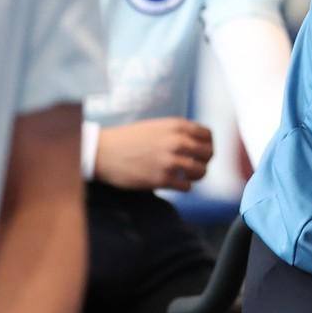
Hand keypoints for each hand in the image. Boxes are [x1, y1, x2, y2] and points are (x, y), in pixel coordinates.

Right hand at [94, 118, 212, 190]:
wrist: (103, 152)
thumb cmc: (129, 139)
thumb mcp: (157, 127)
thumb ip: (179, 132)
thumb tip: (199, 143)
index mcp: (177, 126)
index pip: (208, 136)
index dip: (208, 145)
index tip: (202, 152)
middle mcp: (177, 141)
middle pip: (208, 154)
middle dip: (204, 161)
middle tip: (196, 166)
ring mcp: (171, 161)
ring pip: (201, 171)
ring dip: (195, 176)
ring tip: (186, 176)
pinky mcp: (162, 179)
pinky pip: (186, 186)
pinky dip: (183, 186)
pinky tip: (174, 183)